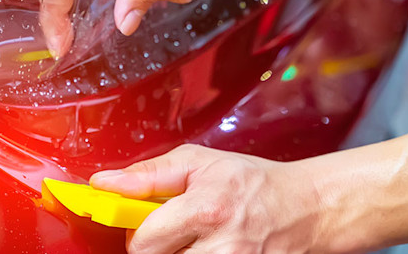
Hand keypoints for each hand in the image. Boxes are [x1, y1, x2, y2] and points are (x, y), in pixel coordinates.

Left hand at [90, 144, 327, 253]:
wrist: (303, 208)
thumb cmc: (252, 183)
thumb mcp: (199, 162)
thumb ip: (147, 174)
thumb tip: (105, 183)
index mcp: (206, 210)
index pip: (142, 242)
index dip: (136, 232)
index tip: (142, 222)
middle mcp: (221, 247)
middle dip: (155, 247)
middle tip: (171, 230)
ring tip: (193, 239)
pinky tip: (206, 248)